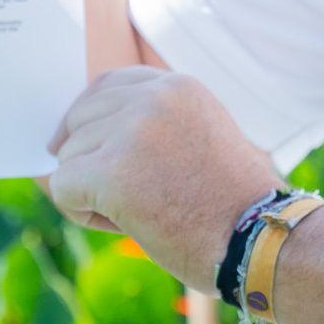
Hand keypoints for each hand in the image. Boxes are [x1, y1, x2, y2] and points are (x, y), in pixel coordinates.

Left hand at [43, 68, 283, 289]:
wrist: (261, 239)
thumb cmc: (233, 205)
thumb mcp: (199, 140)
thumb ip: (151, 127)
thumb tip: (71, 141)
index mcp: (178, 86)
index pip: (107, 84)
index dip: (87, 118)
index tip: (86, 148)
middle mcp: (153, 98)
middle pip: (79, 119)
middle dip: (87, 159)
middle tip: (120, 197)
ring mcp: (132, 131)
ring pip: (69, 157)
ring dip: (89, 192)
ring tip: (138, 214)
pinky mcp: (113, 172)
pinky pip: (63, 188)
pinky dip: (81, 213)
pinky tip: (121, 225)